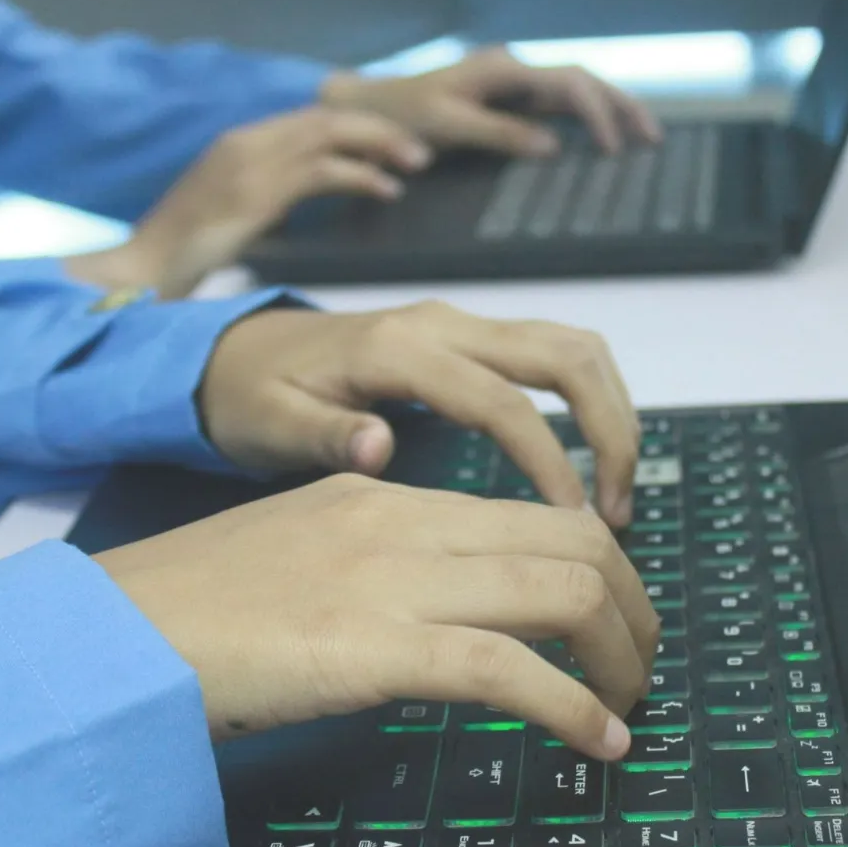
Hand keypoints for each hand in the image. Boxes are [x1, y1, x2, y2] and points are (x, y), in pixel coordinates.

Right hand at [64, 107, 430, 299]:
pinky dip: (360, 175)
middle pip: (327, 116)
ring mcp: (248, 162)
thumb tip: (291, 210)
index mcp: (238, 146)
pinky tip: (386, 190)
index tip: (389, 143)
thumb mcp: (228, 221)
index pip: (308, 120)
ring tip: (416, 163)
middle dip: (378, 128)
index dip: (354, 126)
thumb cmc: (180, 261)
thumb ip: (261, 205)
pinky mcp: (255, 191)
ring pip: (331, 133)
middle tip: (419, 150)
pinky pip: (322, 170)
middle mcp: (244, 143)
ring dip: (380, 144)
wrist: (137, 274)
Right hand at [94, 474, 658, 758]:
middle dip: (633, 607)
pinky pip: (509, 669)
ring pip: (561, 590)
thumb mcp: (300, 556)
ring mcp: (386, 579)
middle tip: (639, 667)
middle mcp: (398, 521)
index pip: (534, 513)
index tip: (613, 625)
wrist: (110, 635)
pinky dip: (574, 708)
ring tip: (628, 708)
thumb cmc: (192, 611)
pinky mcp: (369, 646)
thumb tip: (449, 607)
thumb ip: (377, 563)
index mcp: (382, 495)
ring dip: (621, 655)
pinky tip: (599, 743)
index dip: (603, 570)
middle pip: (573, 540)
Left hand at [199, 300, 639, 526]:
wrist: (227, 353)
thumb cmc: (247, 396)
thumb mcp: (267, 423)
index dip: (551, 460)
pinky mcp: (466, 339)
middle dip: (612, 429)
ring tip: (615, 498)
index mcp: (398, 348)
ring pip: (573, 348)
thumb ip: (323, 435)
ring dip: (611, 415)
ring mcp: (459, 325)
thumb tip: (377, 448)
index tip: (577, 523)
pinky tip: (586, 468)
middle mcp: (442, 323)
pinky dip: (588, 405)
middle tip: (619, 514)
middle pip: (566, 355)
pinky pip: (553, 358)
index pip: (502, 399)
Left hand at [320, 46, 661, 156]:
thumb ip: (499, 134)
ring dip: (609, 110)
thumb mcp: (448, 127)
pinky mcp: (507, 102)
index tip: (612, 149)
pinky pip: (556, 105)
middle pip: (584, 80)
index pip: (570, 84)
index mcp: (505, 70)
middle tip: (653, 138)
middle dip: (621, 106)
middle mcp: (514, 71)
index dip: (597, 115)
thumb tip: (552, 145)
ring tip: (642, 135)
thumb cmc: (402, 117)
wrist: (370, 108)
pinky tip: (604, 136)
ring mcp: (512, 85)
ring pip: (574, 90)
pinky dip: (586, 118)